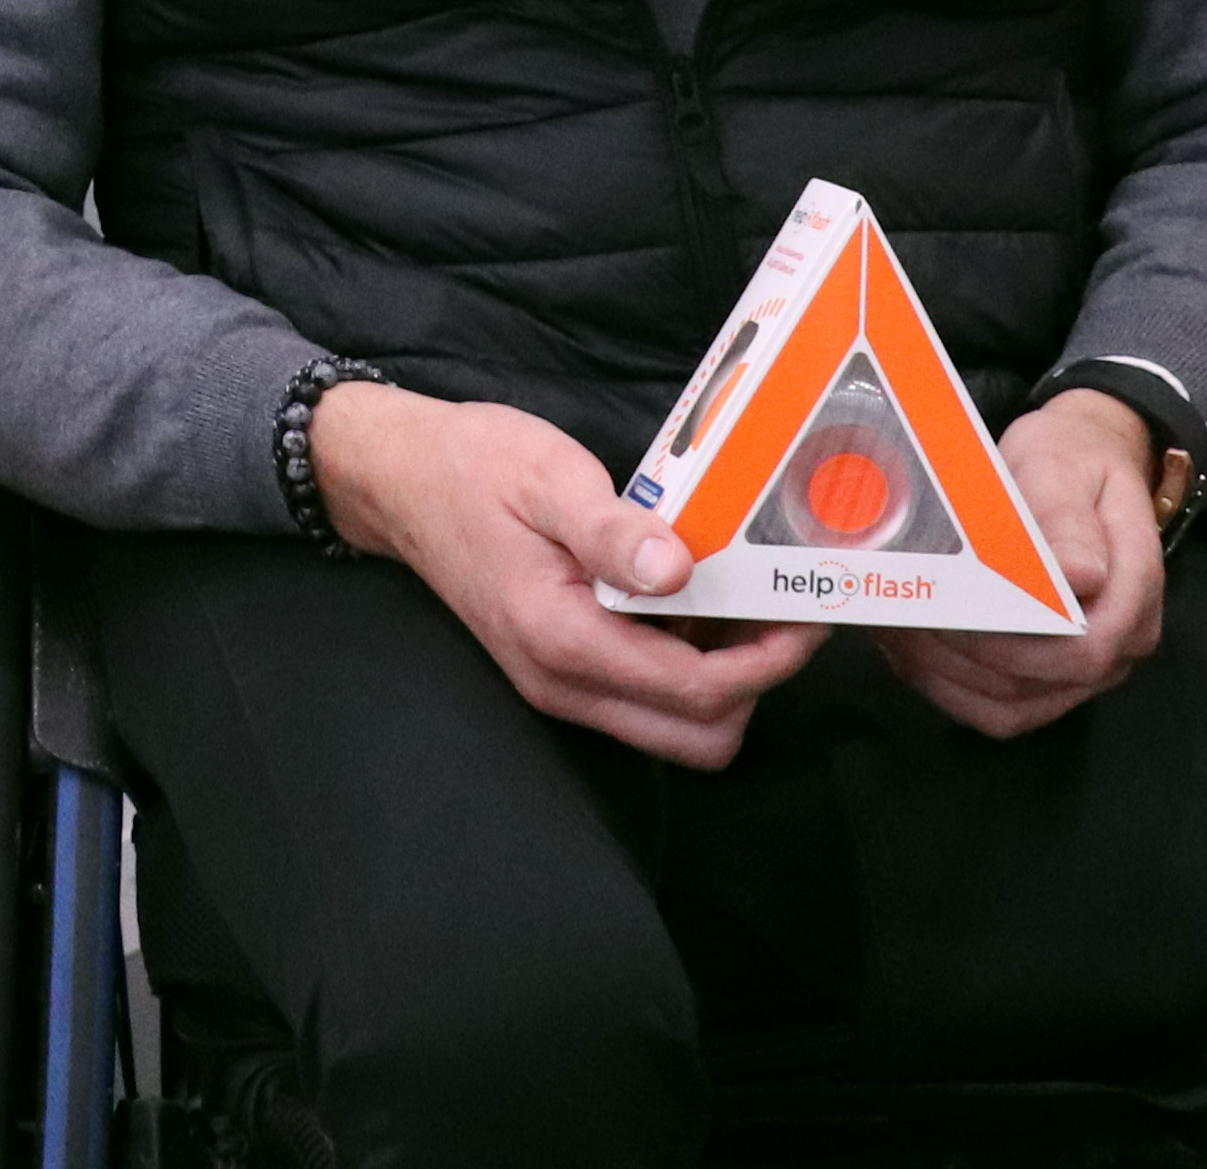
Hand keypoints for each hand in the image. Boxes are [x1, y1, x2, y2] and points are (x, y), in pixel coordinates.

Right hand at [309, 379, 829, 768]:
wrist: (398, 481)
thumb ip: (613, 531)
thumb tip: (678, 572)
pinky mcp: (563, 671)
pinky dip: (689, 668)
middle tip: (783, 611)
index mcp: (564, 640)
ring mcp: (561, 686)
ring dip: (726, 680)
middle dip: (756, 684)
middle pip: (698, 738)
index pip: (697, 692)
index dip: (769, 662)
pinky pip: (647, 701)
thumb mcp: (548, 477)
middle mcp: (564, 684)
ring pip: (675, 728)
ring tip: (745, 601)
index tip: (807, 611)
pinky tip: (695, 600)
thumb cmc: (472, 468)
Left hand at [883, 388, 1177, 736]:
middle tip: (907, 613)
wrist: (1078, 468)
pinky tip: (909, 647)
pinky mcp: (1050, 681)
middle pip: (1038, 684)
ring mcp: (1086, 671)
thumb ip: (1067, 520)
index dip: (1014, 643)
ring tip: (896, 628)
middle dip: (964, 654)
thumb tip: (1083, 576)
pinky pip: (996, 709)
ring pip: (1010, 707)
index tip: (953, 608)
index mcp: (1134, 589)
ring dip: (944, 675)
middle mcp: (1121, 643)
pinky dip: (947, 685)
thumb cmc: (1070, 461)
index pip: (1085, 648)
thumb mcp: (1064, 467)